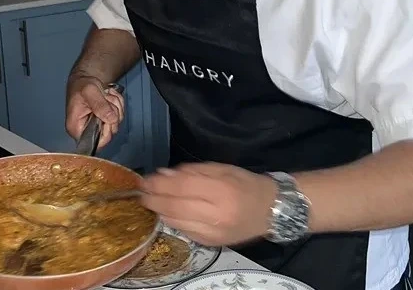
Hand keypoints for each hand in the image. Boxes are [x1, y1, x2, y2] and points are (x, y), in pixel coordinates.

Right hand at [65, 75, 124, 148]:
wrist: (84, 79)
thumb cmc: (81, 86)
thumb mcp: (90, 91)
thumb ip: (100, 105)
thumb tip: (111, 119)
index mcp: (76, 128)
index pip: (96, 142)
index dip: (106, 131)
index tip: (108, 115)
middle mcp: (86, 131)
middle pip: (109, 132)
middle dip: (113, 113)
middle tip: (107, 99)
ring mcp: (97, 126)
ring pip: (116, 123)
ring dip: (116, 106)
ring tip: (106, 95)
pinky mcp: (104, 120)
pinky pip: (118, 116)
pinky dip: (118, 105)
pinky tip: (109, 97)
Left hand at [140, 162, 277, 246]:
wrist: (270, 211)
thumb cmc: (246, 184)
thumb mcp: (222, 168)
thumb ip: (193, 171)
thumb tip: (165, 174)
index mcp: (221, 190)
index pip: (182, 187)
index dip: (160, 184)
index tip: (146, 179)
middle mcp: (216, 214)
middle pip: (175, 206)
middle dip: (154, 198)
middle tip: (142, 190)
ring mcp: (212, 232)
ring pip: (176, 221)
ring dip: (159, 210)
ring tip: (149, 199)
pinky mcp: (211, 243)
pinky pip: (184, 231)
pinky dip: (172, 220)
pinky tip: (166, 211)